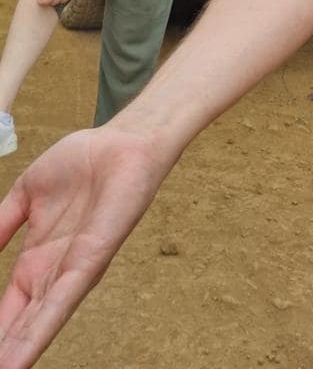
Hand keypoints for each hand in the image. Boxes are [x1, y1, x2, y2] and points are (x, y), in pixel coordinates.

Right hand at [0, 127, 164, 367]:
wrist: (123, 143)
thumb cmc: (82, 163)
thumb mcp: (26, 193)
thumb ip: (1, 222)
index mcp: (37, 259)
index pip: (9, 307)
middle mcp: (55, 273)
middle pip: (21, 324)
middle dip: (4, 349)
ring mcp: (73, 271)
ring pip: (39, 324)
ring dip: (17, 352)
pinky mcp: (91, 263)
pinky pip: (60, 303)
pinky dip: (38, 333)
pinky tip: (17, 361)